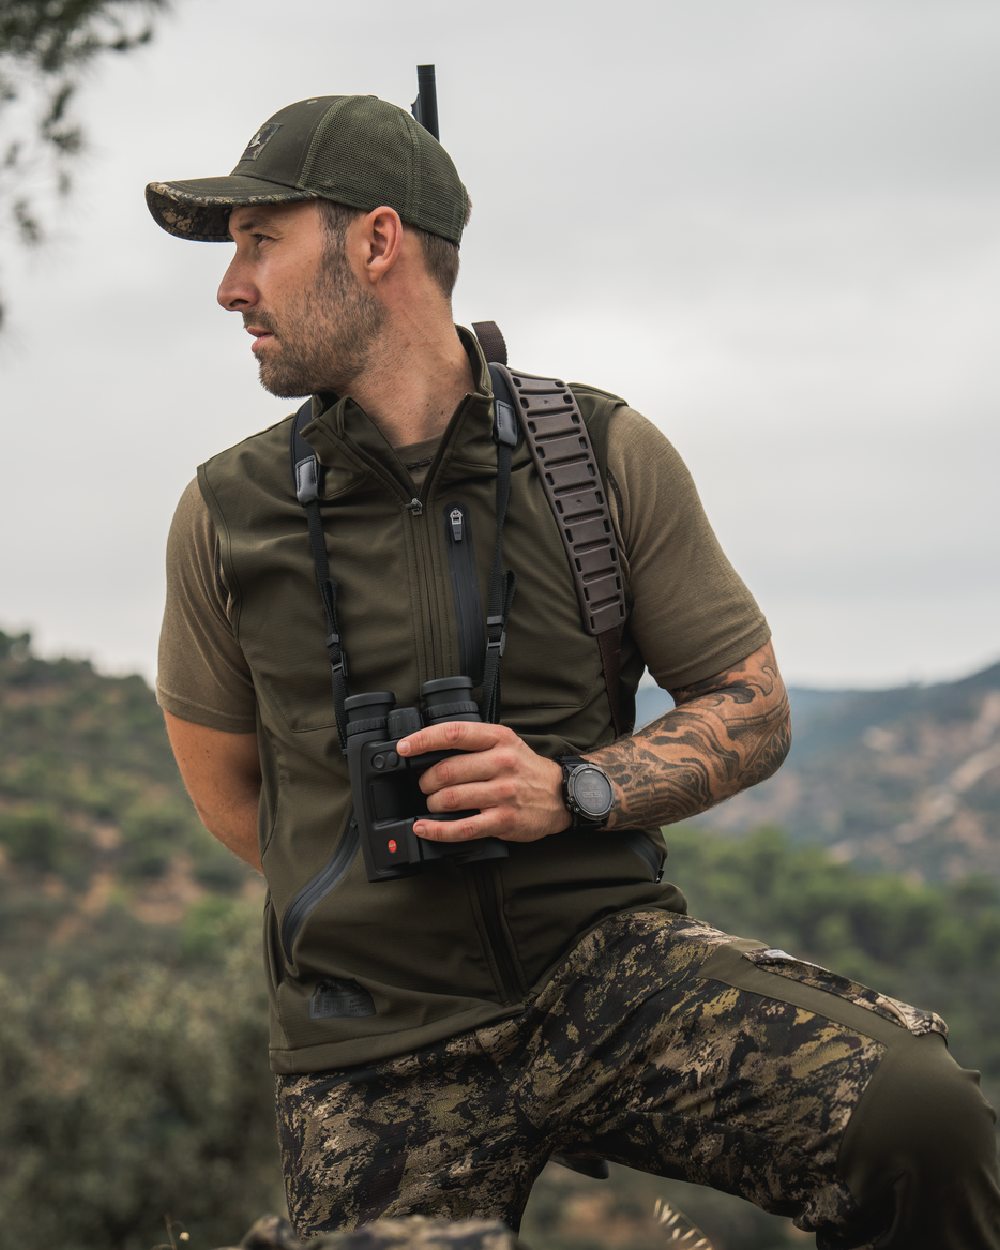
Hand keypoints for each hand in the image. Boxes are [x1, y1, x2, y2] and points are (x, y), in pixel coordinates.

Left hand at [396, 721, 569, 843]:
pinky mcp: (503, 820)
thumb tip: (430, 749)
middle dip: (426, 781)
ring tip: (433, 804)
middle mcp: (501, 763)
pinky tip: (425, 828)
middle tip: (424, 785)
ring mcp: (503, 793)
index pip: (454, 733)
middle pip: (447, 770)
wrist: (561, 794)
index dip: (423, 740)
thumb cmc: (526, 769)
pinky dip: (437, 830)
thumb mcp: (505, 743)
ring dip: (432, 804)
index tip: (404, 747)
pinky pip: (462, 828)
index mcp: (499, 739)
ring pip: (451, 798)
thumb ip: (473, 743)